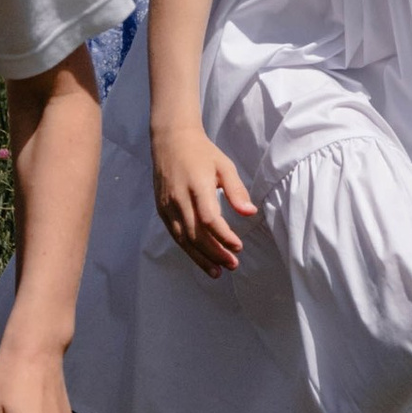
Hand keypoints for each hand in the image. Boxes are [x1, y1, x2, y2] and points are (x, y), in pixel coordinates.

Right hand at [152, 122, 256, 275]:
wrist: (170, 140)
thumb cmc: (202, 152)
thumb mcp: (224, 166)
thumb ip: (236, 190)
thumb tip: (250, 213)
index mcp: (197, 185)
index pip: (210, 219)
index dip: (224, 237)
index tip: (238, 246)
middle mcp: (179, 198)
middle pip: (196, 234)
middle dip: (215, 253)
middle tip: (232, 265)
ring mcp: (167, 205)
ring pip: (183, 239)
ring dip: (201, 258)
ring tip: (218, 272)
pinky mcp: (162, 210)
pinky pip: (175, 235)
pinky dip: (188, 250)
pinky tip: (201, 259)